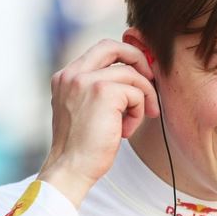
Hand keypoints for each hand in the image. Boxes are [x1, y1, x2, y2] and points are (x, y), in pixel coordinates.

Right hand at [37, 39, 158, 207]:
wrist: (71, 168)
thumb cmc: (81, 147)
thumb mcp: (83, 110)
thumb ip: (98, 90)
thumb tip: (133, 77)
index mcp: (66, 77)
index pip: (100, 50)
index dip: (124, 57)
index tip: (139, 74)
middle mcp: (72, 74)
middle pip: (113, 46)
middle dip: (138, 59)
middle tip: (150, 80)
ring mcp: (87, 81)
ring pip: (131, 75)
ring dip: (141, 98)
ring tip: (132, 122)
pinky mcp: (103, 92)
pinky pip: (136, 93)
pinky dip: (138, 112)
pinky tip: (126, 131)